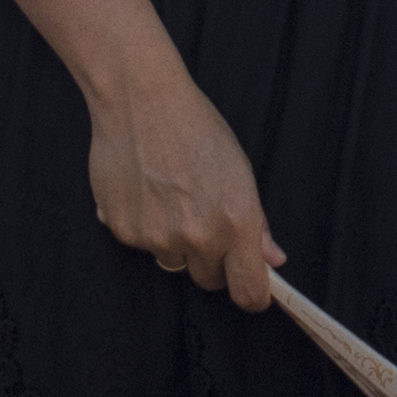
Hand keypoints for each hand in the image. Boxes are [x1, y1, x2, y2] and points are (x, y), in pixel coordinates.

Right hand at [86, 69, 292, 309]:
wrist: (142, 101)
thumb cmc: (196, 129)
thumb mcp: (240, 172)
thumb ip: (256, 223)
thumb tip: (272, 259)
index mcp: (236, 223)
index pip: (249, 291)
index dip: (253, 294)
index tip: (252, 289)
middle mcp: (197, 237)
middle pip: (209, 280)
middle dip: (211, 261)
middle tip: (204, 220)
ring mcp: (157, 238)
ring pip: (173, 262)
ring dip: (175, 244)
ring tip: (171, 199)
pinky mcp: (124, 232)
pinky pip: (141, 245)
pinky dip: (143, 226)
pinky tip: (145, 192)